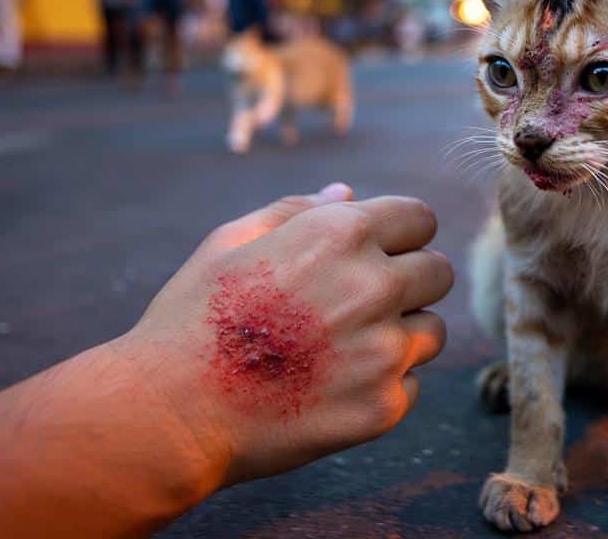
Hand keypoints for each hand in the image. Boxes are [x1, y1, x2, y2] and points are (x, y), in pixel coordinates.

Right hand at [116, 183, 452, 485]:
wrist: (168, 413)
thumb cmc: (191, 319)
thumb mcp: (229, 242)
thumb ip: (297, 211)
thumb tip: (348, 194)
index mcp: (340, 235)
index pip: (420, 219)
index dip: (400, 235)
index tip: (378, 255)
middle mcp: (373, 287)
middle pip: (439, 272)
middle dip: (410, 282)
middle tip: (360, 305)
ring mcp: (383, 351)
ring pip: (431, 331)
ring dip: (400, 336)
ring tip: (340, 350)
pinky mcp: (383, 406)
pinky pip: (410, 384)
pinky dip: (382, 387)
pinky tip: (331, 389)